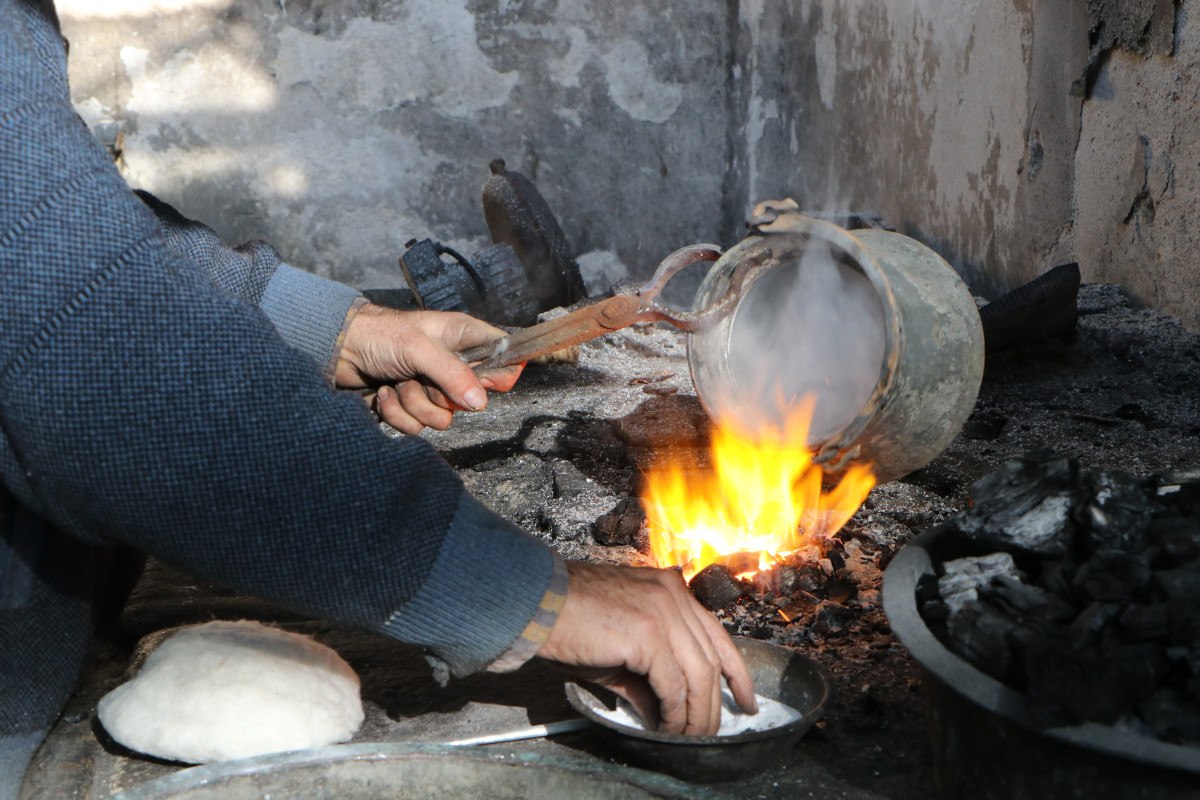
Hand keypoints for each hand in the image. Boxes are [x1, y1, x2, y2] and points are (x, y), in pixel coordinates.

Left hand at [334, 304, 522, 433]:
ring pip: (443, 417)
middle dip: (440, 395)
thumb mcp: (420, 348)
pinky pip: (418, 426)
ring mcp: (433, 387)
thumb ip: (452, 374)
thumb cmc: (379, 335)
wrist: (337, 349)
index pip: (503, 357)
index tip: (482, 382)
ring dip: (414, 404)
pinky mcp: (412, 406)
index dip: (497, 376)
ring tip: (397, 383)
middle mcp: (453, 363)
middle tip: (421, 376)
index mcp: (464, 338)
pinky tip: (385, 392)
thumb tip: (480, 402)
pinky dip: (397, 413)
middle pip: (471, 399)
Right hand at [537, 562, 757, 735]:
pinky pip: (674, 684)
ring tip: (686, 738)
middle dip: (714, 704)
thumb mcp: (620, 647)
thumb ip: (650, 675)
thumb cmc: (568, 620)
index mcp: (670, 589)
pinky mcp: (648, 633)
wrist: (534, 602)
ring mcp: (663, 610)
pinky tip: (666, 727)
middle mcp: (673, 594)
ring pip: (698, 675)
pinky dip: (674, 713)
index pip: (717, 634)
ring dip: (696, 714)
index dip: (737, 673)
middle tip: (708, 734)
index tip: (745, 701)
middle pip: (711, 658)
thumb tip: (667, 714)